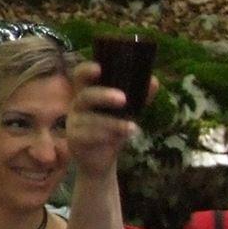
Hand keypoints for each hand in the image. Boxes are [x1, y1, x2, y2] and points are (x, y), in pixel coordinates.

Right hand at [65, 64, 150, 178]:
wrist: (100, 160)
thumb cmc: (111, 129)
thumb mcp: (127, 112)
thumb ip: (139, 97)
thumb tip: (153, 81)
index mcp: (88, 92)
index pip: (80, 75)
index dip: (87, 70)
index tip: (99, 68)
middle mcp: (77, 105)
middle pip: (85, 95)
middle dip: (103, 96)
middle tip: (123, 99)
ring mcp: (74, 122)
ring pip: (91, 119)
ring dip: (112, 123)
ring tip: (132, 128)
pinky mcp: (74, 139)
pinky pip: (88, 135)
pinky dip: (105, 136)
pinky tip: (119, 139)